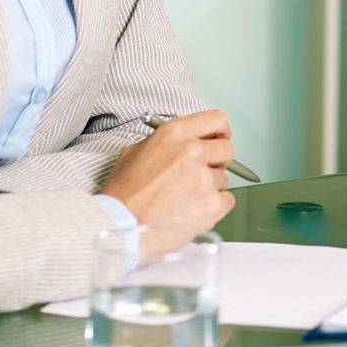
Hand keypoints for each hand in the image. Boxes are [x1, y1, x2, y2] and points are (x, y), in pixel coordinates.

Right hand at [100, 111, 235, 256]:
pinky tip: (191, 211)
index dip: (220, 132)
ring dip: (209, 188)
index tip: (217, 141)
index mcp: (175, 133)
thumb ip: (166, 143)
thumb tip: (184, 142)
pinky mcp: (212, 204)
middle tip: (198, 175)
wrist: (119, 226)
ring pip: (223, 179)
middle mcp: (193, 152)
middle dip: (216, 162)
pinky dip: (214, 207)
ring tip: (182, 199)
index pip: (217, 120)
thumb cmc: (123, 194)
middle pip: (226, 150)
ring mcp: (205, 179)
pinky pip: (227, 200)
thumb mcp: (135, 152)